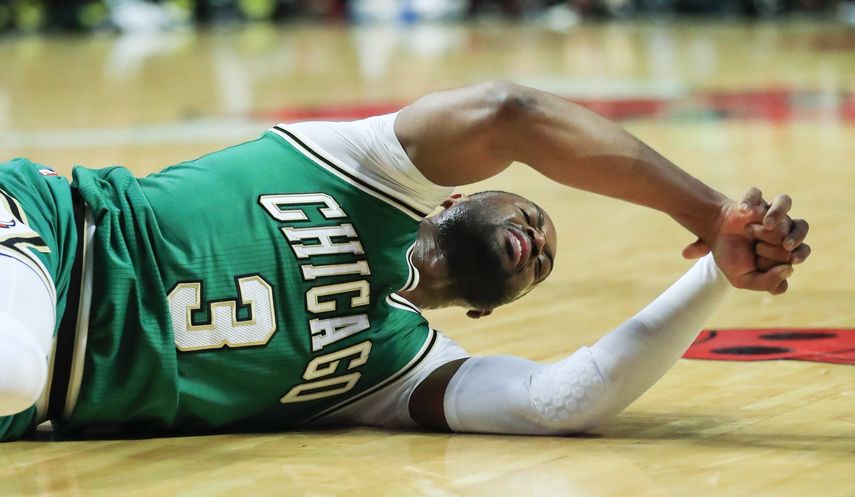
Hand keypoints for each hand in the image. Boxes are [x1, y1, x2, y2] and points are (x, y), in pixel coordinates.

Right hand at [682, 188, 810, 293]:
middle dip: (776, 246)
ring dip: (777, 215)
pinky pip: (757, 194)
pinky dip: (750, 202)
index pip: (801, 251)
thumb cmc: (732, 259)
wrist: (712, 243)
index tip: (788, 261)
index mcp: (786, 248)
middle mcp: (782, 226)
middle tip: (757, 251)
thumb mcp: (745, 280)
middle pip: (795, 232)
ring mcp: (768, 211)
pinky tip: (743, 211)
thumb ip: (768, 282)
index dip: (796, 255)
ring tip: (766, 224)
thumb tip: (789, 269)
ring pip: (784, 203)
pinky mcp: (754, 199)